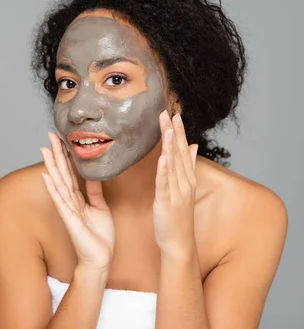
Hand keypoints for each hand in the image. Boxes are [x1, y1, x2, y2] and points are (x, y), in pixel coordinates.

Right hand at [40, 132, 114, 273]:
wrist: (100, 258)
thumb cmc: (99, 236)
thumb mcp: (100, 207)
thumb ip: (94, 191)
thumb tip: (94, 173)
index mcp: (78, 198)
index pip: (70, 172)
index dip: (66, 155)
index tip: (62, 138)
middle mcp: (70, 201)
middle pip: (62, 172)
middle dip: (56, 154)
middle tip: (50, 134)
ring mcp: (68, 209)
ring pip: (58, 182)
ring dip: (51, 165)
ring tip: (44, 149)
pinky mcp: (69, 219)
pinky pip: (60, 200)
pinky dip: (52, 187)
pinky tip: (46, 175)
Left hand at [153, 111, 198, 259]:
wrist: (180, 244)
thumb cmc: (178, 217)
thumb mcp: (184, 189)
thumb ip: (187, 167)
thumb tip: (193, 145)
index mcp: (188, 179)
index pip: (184, 151)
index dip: (179, 132)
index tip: (175, 114)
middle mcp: (185, 183)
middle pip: (179, 153)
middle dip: (174, 132)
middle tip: (169, 112)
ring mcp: (177, 193)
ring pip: (173, 165)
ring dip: (171, 145)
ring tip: (168, 127)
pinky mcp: (166, 203)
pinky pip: (164, 184)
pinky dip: (164, 170)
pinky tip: (163, 156)